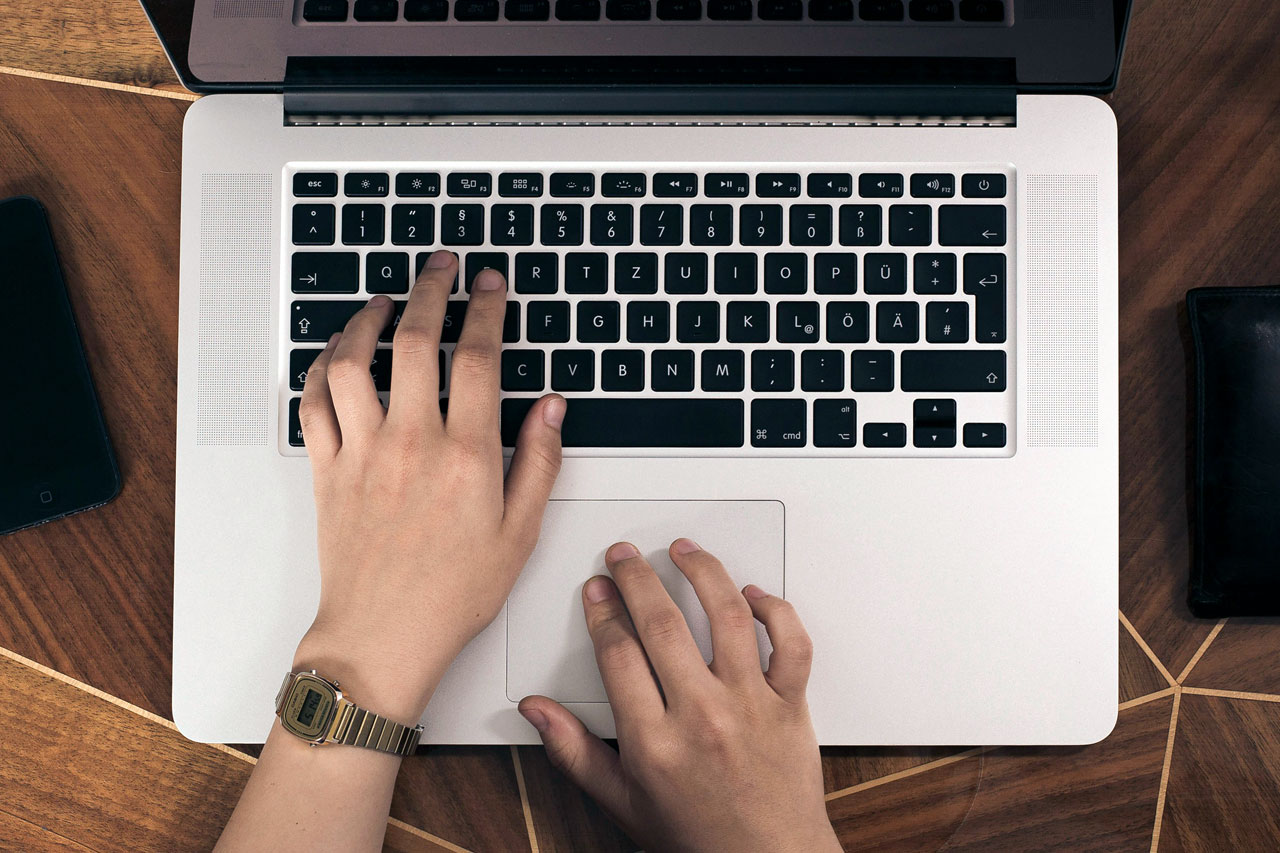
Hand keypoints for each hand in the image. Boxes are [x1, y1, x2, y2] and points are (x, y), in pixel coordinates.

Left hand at [293, 250, 564, 721]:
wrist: (383, 637)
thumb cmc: (452, 595)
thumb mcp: (520, 533)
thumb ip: (540, 462)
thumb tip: (552, 408)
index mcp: (467, 456)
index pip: (479, 358)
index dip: (486, 309)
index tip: (489, 286)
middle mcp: (412, 443)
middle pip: (416, 340)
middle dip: (431, 289)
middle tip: (440, 266)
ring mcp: (363, 452)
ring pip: (354, 361)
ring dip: (366, 319)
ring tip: (384, 300)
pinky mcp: (327, 470)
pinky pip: (314, 402)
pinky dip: (321, 367)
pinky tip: (336, 354)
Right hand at [518, 540, 839, 852]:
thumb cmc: (698, 836)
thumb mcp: (621, 802)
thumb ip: (574, 751)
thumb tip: (535, 711)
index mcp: (654, 742)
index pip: (618, 652)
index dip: (602, 611)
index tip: (596, 590)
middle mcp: (702, 717)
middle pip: (662, 623)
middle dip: (636, 577)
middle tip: (625, 556)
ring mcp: (750, 706)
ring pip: (727, 617)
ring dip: (702, 572)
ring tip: (683, 551)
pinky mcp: (790, 704)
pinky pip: (790, 643)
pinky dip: (775, 611)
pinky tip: (752, 593)